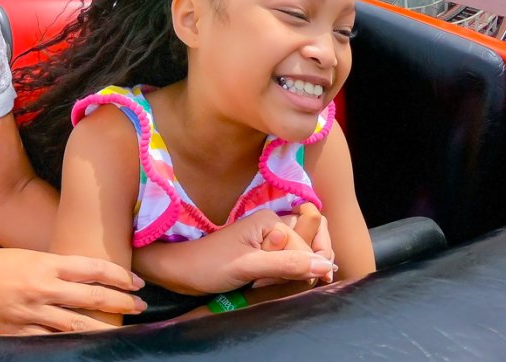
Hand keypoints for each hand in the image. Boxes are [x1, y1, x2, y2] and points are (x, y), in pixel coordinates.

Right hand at [0, 245, 145, 334]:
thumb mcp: (25, 256)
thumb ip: (52, 267)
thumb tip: (81, 276)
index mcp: (44, 263)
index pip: (92, 268)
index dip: (118, 276)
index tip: (135, 281)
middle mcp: (42, 287)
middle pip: (92, 296)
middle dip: (121, 301)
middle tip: (139, 304)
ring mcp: (31, 312)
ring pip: (78, 325)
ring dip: (105, 326)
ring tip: (122, 328)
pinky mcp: (19, 332)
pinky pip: (52, 341)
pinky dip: (71, 344)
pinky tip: (87, 346)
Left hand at [132, 210, 335, 295]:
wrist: (180, 271)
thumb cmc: (208, 265)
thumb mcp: (249, 266)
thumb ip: (287, 264)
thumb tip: (325, 264)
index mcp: (270, 220)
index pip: (308, 245)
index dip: (305, 267)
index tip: (289, 282)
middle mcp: (273, 226)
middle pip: (308, 247)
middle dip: (300, 268)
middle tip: (278, 282)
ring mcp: (268, 240)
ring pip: (298, 258)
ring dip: (290, 275)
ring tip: (265, 283)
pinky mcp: (263, 254)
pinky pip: (286, 265)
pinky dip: (281, 278)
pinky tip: (263, 285)